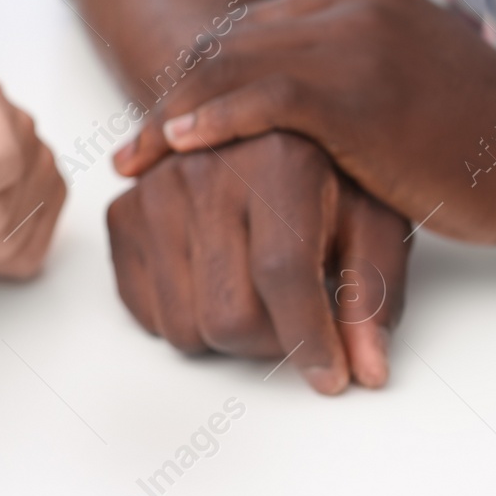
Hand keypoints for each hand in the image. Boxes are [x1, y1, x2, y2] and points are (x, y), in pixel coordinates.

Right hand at [109, 132, 408, 393]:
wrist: (245, 118)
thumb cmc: (321, 172)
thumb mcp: (372, 217)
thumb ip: (373, 291)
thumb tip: (367, 369)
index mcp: (278, 161)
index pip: (283, 274)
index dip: (309, 340)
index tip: (329, 377)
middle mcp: (203, 170)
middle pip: (227, 315)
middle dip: (270, 344)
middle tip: (294, 324)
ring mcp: (152, 192)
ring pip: (183, 326)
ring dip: (225, 335)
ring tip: (254, 296)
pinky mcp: (121, 215)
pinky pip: (144, 313)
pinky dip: (183, 317)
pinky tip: (213, 283)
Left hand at [115, 0, 495, 246]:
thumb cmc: (474, 141)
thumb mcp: (399, 85)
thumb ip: (340, 74)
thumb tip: (271, 103)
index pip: (249, 29)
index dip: (198, 77)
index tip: (164, 120)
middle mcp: (355, 6)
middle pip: (230, 44)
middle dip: (173, 96)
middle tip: (135, 149)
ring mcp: (358, 44)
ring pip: (234, 68)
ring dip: (175, 116)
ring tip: (138, 158)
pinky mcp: (361, 93)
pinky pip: (264, 98)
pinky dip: (213, 120)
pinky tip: (180, 145)